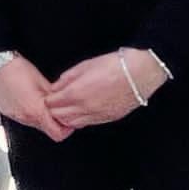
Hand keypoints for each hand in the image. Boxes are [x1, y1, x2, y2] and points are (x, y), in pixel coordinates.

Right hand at [0, 53, 68, 136]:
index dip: (66, 129)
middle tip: (54, 107)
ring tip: (39, 101)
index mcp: (36, 111)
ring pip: (34, 124)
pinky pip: (22, 118)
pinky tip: (27, 99)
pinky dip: (28, 112)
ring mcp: (15, 116)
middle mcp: (25, 118)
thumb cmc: (18, 70)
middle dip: (53, 121)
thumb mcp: (43, 82)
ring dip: (40, 116)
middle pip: (46, 129)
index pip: (57, 134)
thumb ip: (55, 98)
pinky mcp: (7, 112)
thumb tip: (63, 105)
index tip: (67, 120)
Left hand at [43, 48, 167, 130]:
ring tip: (68, 106)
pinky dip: (80, 119)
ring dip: (66, 117)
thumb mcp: (85, 66)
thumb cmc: (114, 65)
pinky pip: (88, 123)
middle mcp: (86, 108)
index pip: (52, 104)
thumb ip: (67, 78)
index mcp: (77, 93)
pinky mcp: (108, 119)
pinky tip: (82, 110)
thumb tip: (56, 86)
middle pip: (60, 117)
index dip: (48, 99)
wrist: (140, 73)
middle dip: (54, 109)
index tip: (50, 95)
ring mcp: (98, 115)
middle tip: (56, 101)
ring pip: (73, 123)